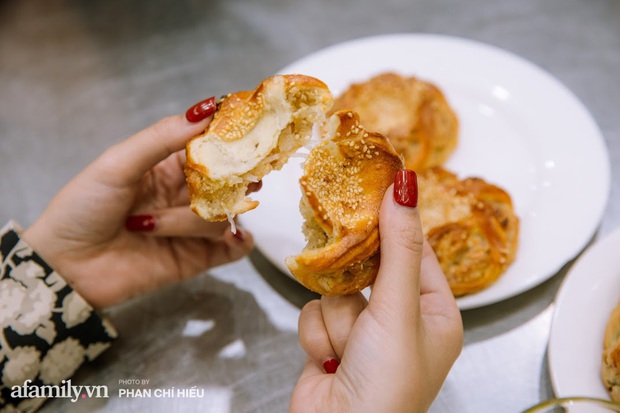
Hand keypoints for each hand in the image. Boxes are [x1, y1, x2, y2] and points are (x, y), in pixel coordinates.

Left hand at [22, 100, 255, 308]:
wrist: (64, 267)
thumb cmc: (81, 209)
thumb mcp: (117, 164)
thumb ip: (161, 137)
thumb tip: (205, 110)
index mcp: (165, 168)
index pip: (207, 149)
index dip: (228, 142)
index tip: (247, 135)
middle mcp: (182, 196)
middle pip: (224, 183)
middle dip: (236, 180)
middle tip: (246, 178)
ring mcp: (189, 228)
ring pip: (221, 216)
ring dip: (191, 222)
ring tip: (151, 227)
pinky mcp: (195, 258)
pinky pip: (232, 249)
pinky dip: (241, 242)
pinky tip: (236, 237)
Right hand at [291, 170, 462, 412]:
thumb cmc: (388, 384)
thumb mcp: (399, 309)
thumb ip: (398, 248)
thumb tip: (404, 189)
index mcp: (434, 312)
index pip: (415, 251)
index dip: (395, 224)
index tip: (374, 190)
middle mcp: (400, 319)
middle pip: (370, 265)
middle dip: (357, 279)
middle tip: (350, 267)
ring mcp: (363, 330)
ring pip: (337, 288)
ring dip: (338, 319)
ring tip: (349, 350)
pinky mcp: (331, 340)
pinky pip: (316, 311)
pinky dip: (319, 336)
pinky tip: (329, 362)